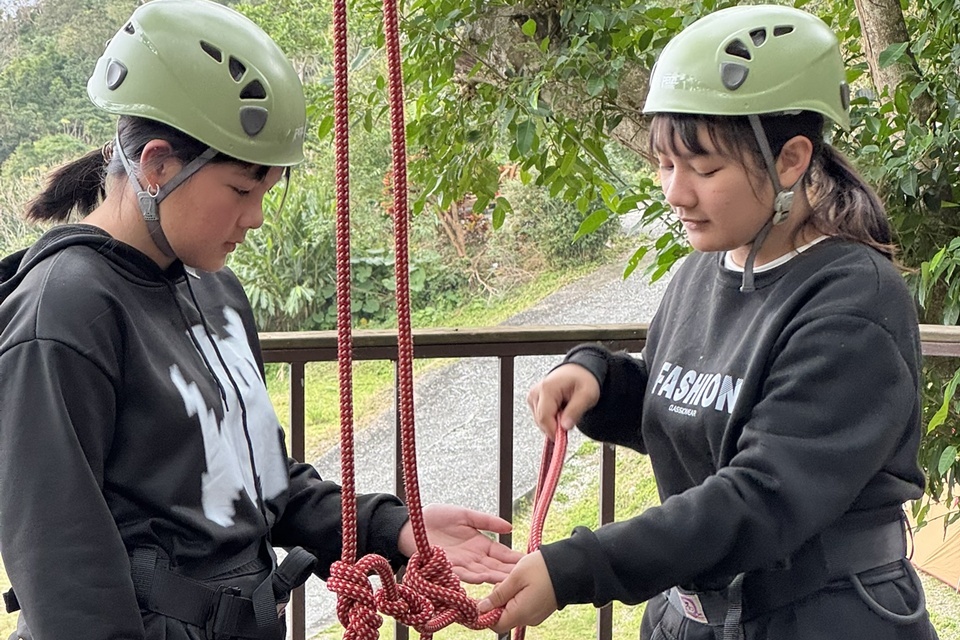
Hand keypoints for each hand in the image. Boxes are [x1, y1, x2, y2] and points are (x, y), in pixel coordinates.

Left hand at [398, 503, 522, 583]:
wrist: (411, 524)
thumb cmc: (437, 517)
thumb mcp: (466, 515)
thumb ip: (486, 521)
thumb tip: (510, 527)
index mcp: (480, 544)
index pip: (501, 554)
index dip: (514, 558)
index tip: (530, 563)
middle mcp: (472, 558)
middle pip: (494, 568)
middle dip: (508, 574)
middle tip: (525, 580)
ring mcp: (460, 564)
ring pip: (480, 574)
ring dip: (492, 579)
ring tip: (506, 583)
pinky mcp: (445, 566)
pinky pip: (459, 573)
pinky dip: (470, 576)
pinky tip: (481, 579)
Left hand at [477, 551, 557, 632]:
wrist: (571, 567)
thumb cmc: (543, 569)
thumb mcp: (515, 577)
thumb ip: (498, 594)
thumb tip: (482, 608)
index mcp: (520, 614)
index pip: (495, 624)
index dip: (486, 612)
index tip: (486, 596)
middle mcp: (528, 619)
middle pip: (503, 617)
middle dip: (498, 600)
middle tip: (504, 581)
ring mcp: (535, 615)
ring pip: (512, 610)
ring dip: (509, 596)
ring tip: (516, 579)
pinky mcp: (540, 609)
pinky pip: (523, 606)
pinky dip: (518, 595)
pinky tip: (524, 582)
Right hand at [527, 364, 599, 438]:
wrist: (579, 371)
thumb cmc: (584, 380)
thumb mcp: (587, 395)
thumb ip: (575, 411)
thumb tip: (565, 427)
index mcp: (547, 389)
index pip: (544, 418)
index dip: (554, 431)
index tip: (565, 437)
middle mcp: (536, 392)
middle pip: (541, 421)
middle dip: (555, 427)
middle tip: (570, 420)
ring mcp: (533, 396)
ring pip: (540, 421)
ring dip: (554, 423)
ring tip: (566, 411)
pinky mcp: (534, 400)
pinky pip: (540, 417)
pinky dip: (551, 419)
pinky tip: (560, 410)